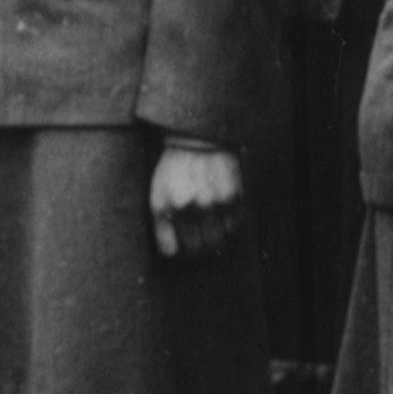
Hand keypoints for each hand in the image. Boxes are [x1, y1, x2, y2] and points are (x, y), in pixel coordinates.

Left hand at [148, 137, 243, 260]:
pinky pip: (235, 227)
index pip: (171, 250)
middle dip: (197, 252)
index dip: (176, 253)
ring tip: (212, 232)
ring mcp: (212, 203)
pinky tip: (223, 218)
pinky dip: (230, 228)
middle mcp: (188, 207)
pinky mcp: (233, 196)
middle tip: (199, 245)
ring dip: (215, 242)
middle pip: (197, 250)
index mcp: (165, 207)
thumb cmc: (174, 170)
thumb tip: (171, 253)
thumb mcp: (157, 193)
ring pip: (218, 243)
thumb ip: (162, 223)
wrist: (196, 140)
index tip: (180, 250)